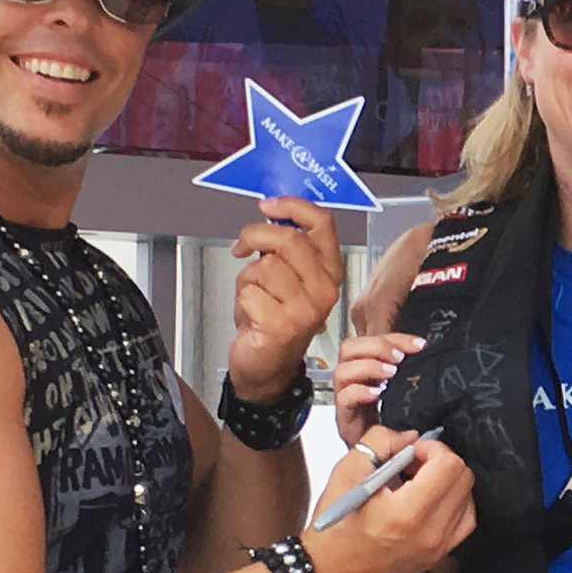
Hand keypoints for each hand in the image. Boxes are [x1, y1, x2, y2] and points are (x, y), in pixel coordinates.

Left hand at [227, 199, 345, 398]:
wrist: (268, 367)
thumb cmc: (274, 319)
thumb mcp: (287, 277)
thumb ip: (285, 248)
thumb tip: (270, 213)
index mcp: (329, 272)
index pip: (322, 224)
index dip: (293, 206)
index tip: (268, 205)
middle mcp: (324, 290)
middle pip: (288, 240)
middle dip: (256, 236)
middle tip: (243, 246)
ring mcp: (306, 309)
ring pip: (265, 267)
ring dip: (248, 279)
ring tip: (256, 296)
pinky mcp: (282, 325)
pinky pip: (249, 292)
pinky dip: (242, 301)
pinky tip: (253, 316)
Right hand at [302, 428, 474, 572]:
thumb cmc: (333, 527)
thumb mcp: (346, 473)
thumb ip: (379, 442)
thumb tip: (410, 437)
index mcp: (406, 513)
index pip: (449, 465)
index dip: (432, 448)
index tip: (411, 451)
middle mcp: (430, 534)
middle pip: (464, 479)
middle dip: (440, 462)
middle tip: (413, 464)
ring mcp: (438, 549)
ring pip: (468, 498)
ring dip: (448, 482)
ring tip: (418, 483)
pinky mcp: (438, 556)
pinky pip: (464, 521)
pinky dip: (453, 503)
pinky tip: (427, 501)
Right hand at [331, 329, 422, 438]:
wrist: (379, 458)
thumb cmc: (391, 425)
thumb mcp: (404, 394)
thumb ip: (410, 375)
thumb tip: (426, 354)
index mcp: (366, 368)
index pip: (372, 340)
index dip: (395, 337)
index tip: (419, 344)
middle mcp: (351, 380)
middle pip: (349, 347)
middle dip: (377, 347)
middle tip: (399, 358)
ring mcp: (344, 398)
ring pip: (342, 370)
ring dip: (369, 367)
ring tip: (390, 374)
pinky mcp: (344, 419)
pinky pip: (344, 398)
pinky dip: (360, 391)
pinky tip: (377, 394)